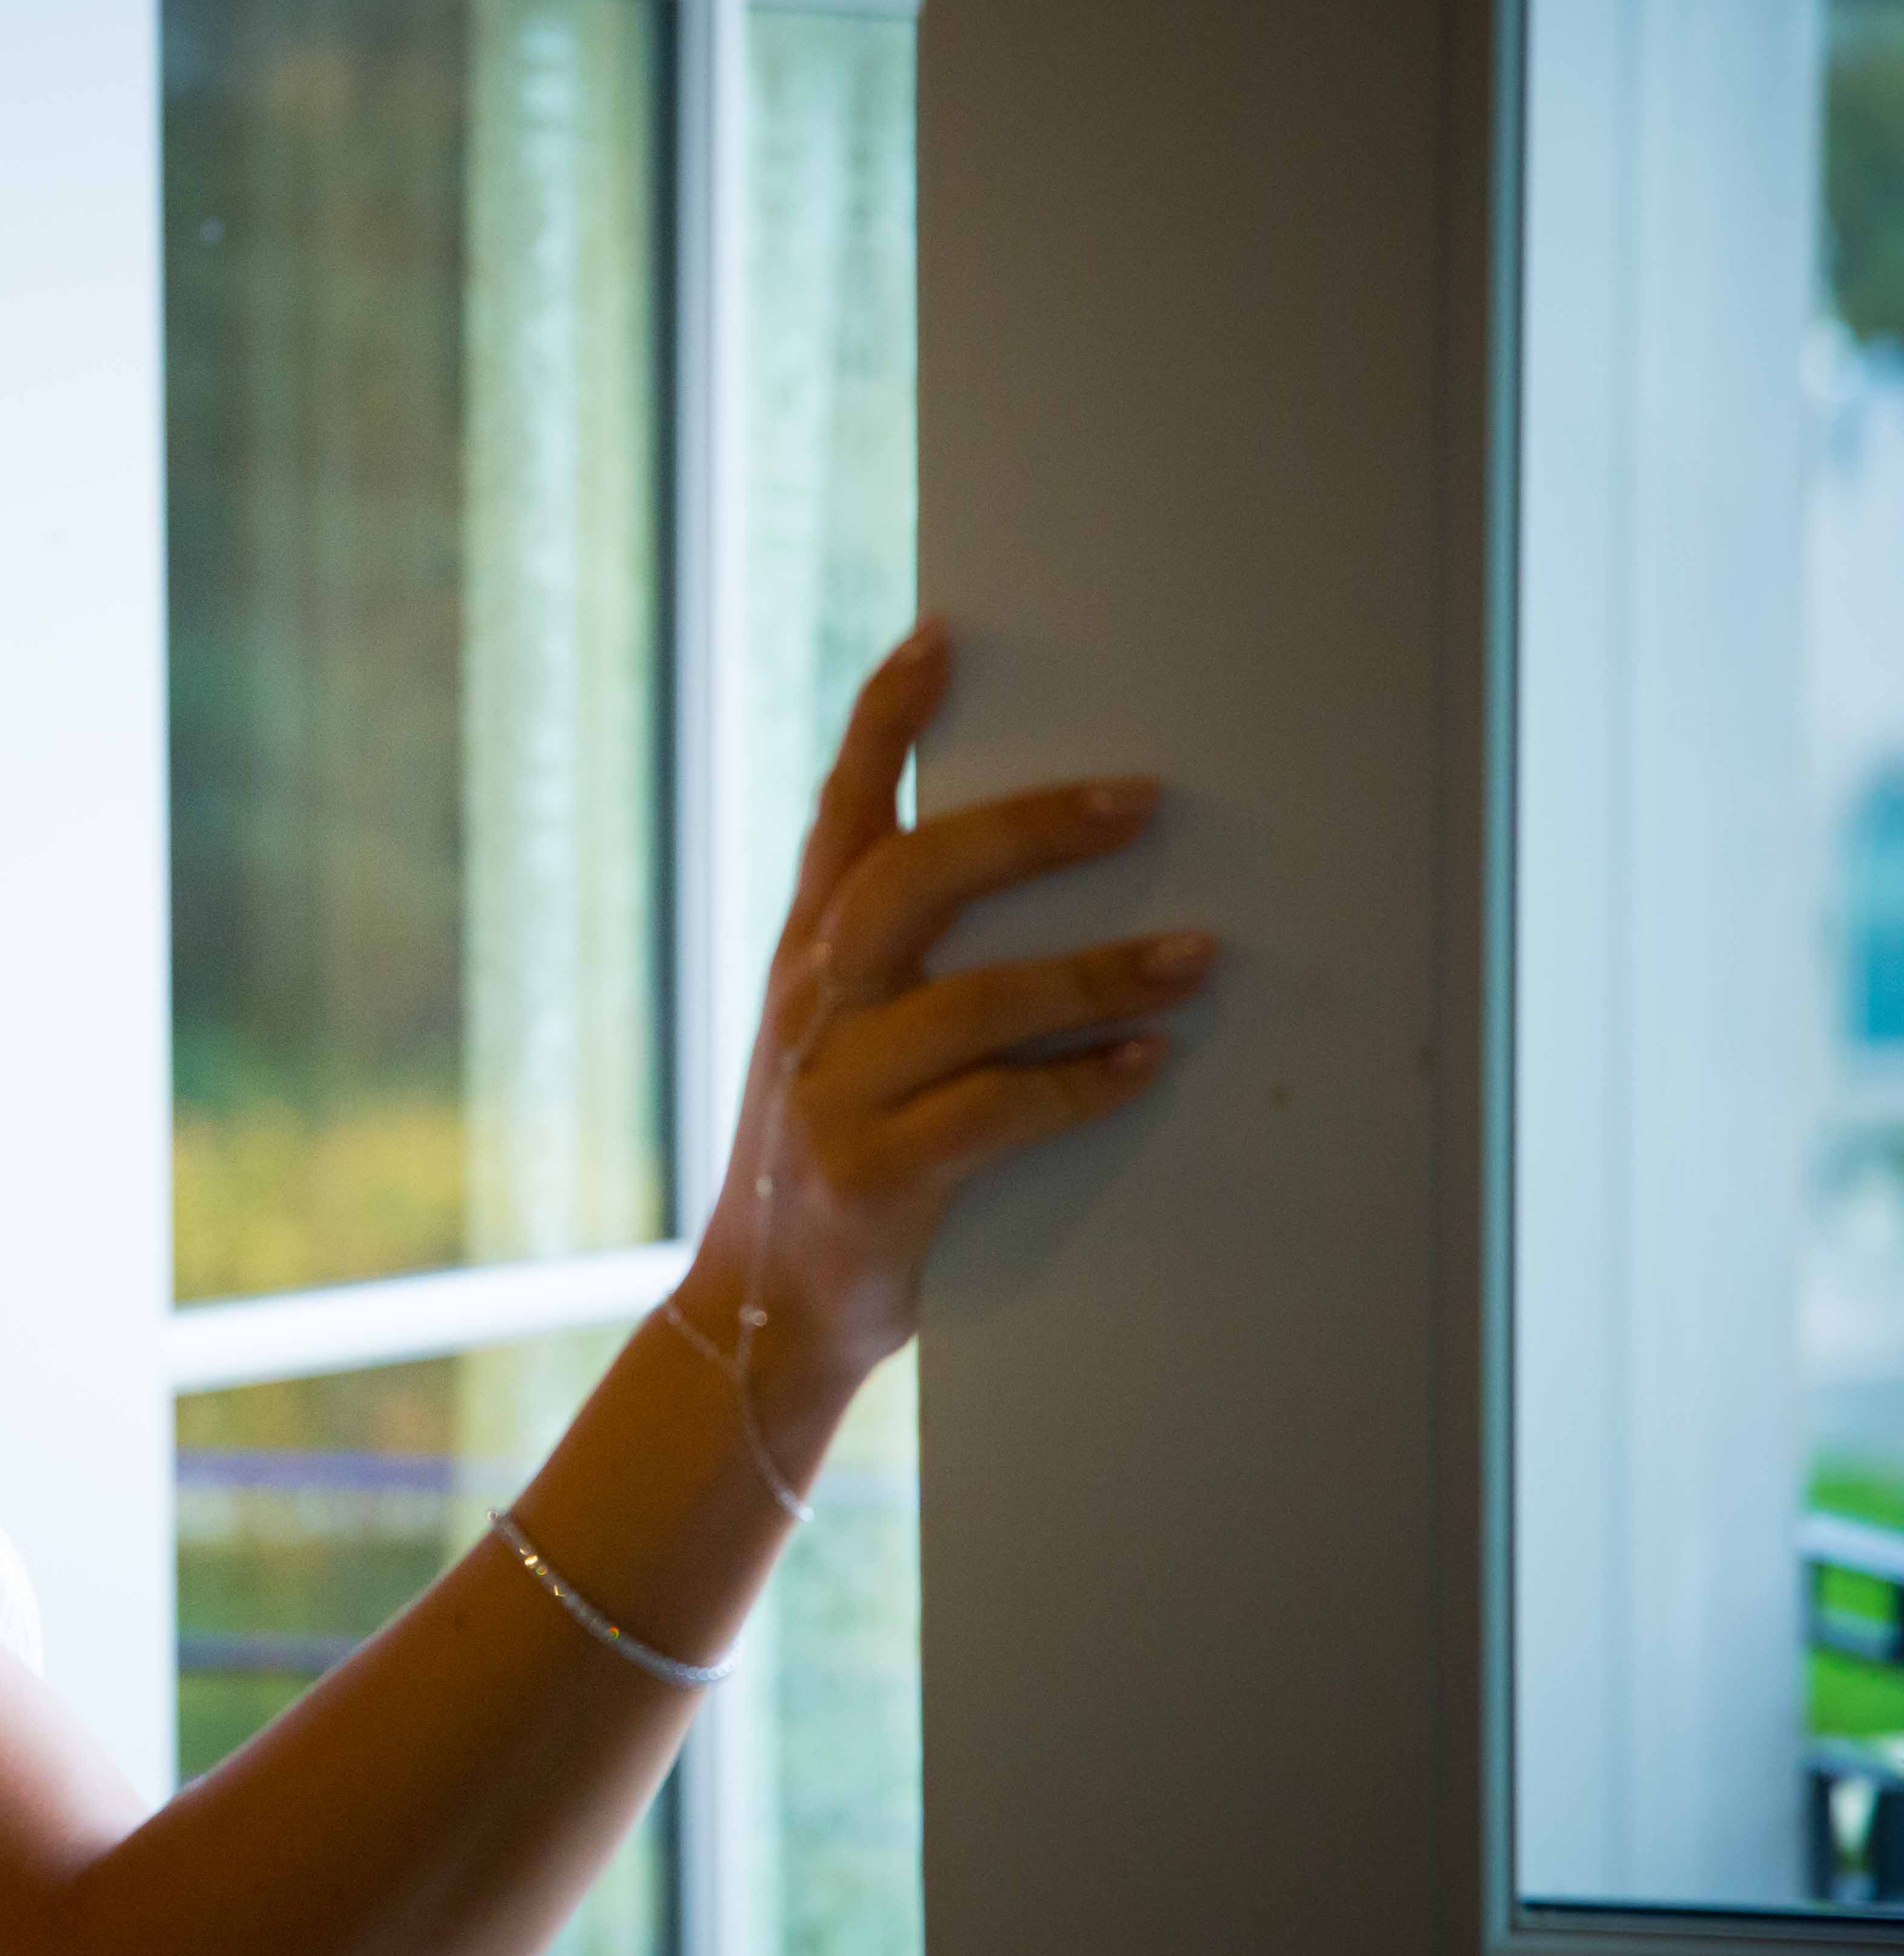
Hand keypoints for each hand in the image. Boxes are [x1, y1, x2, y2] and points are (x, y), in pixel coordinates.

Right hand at [681, 616, 1213, 1383]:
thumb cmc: (835, 1163)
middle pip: (911, 881)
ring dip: (1095, 971)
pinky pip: (994, 1113)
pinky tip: (1148, 1066)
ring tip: (1197, 954)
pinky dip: (1080, 1086)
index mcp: (802, 959)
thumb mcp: (836, 1043)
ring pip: (970, 1000)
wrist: (759, 1315)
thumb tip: (1039, 871)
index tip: (942, 639)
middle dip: (1029, 830)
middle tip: (1141, 797)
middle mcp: (807, 1008)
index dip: (883, 722)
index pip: (839, 817)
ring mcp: (830, 1093)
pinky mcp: (872, 1178)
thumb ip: (900, 965)